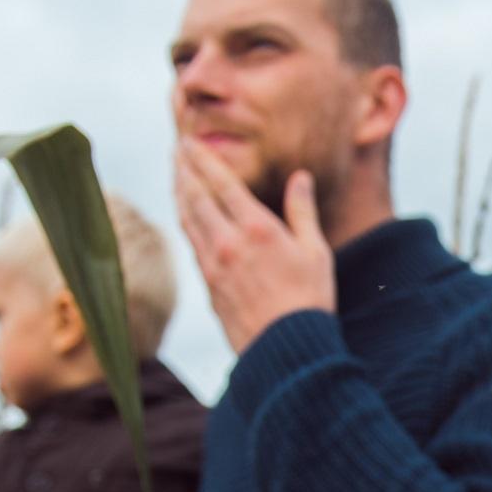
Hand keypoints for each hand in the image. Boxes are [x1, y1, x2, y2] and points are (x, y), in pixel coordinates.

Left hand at [175, 140, 335, 351]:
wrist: (287, 350)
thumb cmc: (309, 300)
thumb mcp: (316, 251)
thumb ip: (302, 210)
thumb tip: (300, 177)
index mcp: (257, 227)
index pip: (221, 182)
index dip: (202, 158)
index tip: (190, 142)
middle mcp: (228, 241)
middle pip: (195, 196)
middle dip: (184, 170)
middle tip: (176, 150)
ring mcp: (213, 264)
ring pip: (187, 219)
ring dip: (179, 193)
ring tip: (175, 176)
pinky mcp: (208, 285)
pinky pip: (192, 244)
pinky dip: (185, 222)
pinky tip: (186, 216)